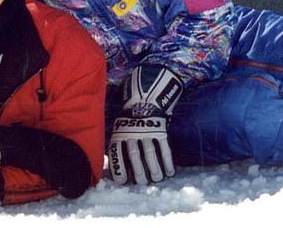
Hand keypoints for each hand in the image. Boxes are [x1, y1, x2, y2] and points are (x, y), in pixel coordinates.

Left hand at [109, 66, 182, 184]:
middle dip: (139, 171)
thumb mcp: (118, 129)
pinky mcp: (160, 130)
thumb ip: (117, 146)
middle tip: (142, 182)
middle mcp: (132, 133)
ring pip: (150, 153)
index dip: (119, 168)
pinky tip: (169, 171)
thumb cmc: (129, 122)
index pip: (117, 153)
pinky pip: (164, 148)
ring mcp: (147, 131)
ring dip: (154, 168)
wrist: (145, 100)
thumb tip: (113, 170)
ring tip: (157, 178)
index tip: (123, 181)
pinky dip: (167, 161)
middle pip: (135, 155)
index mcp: (120, 133)